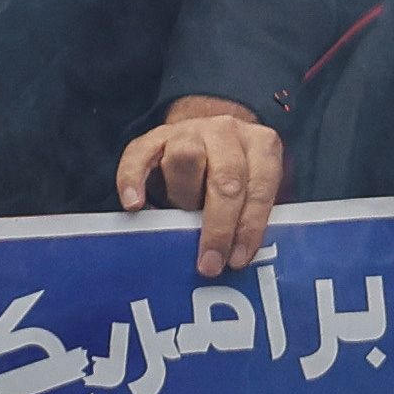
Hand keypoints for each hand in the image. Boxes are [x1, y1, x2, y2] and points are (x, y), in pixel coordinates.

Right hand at [117, 94, 285, 273]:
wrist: (205, 139)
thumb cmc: (233, 176)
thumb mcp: (251, 190)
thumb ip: (249, 215)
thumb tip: (238, 259)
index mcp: (260, 145)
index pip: (260, 186)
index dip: (250, 226)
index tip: (238, 259)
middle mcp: (227, 131)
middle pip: (225, 176)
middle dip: (219, 226)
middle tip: (210, 263)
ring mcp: (190, 130)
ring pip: (185, 158)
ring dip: (183, 196)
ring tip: (180, 224)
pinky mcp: (154, 137)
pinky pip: (138, 155)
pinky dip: (133, 180)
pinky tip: (134, 205)